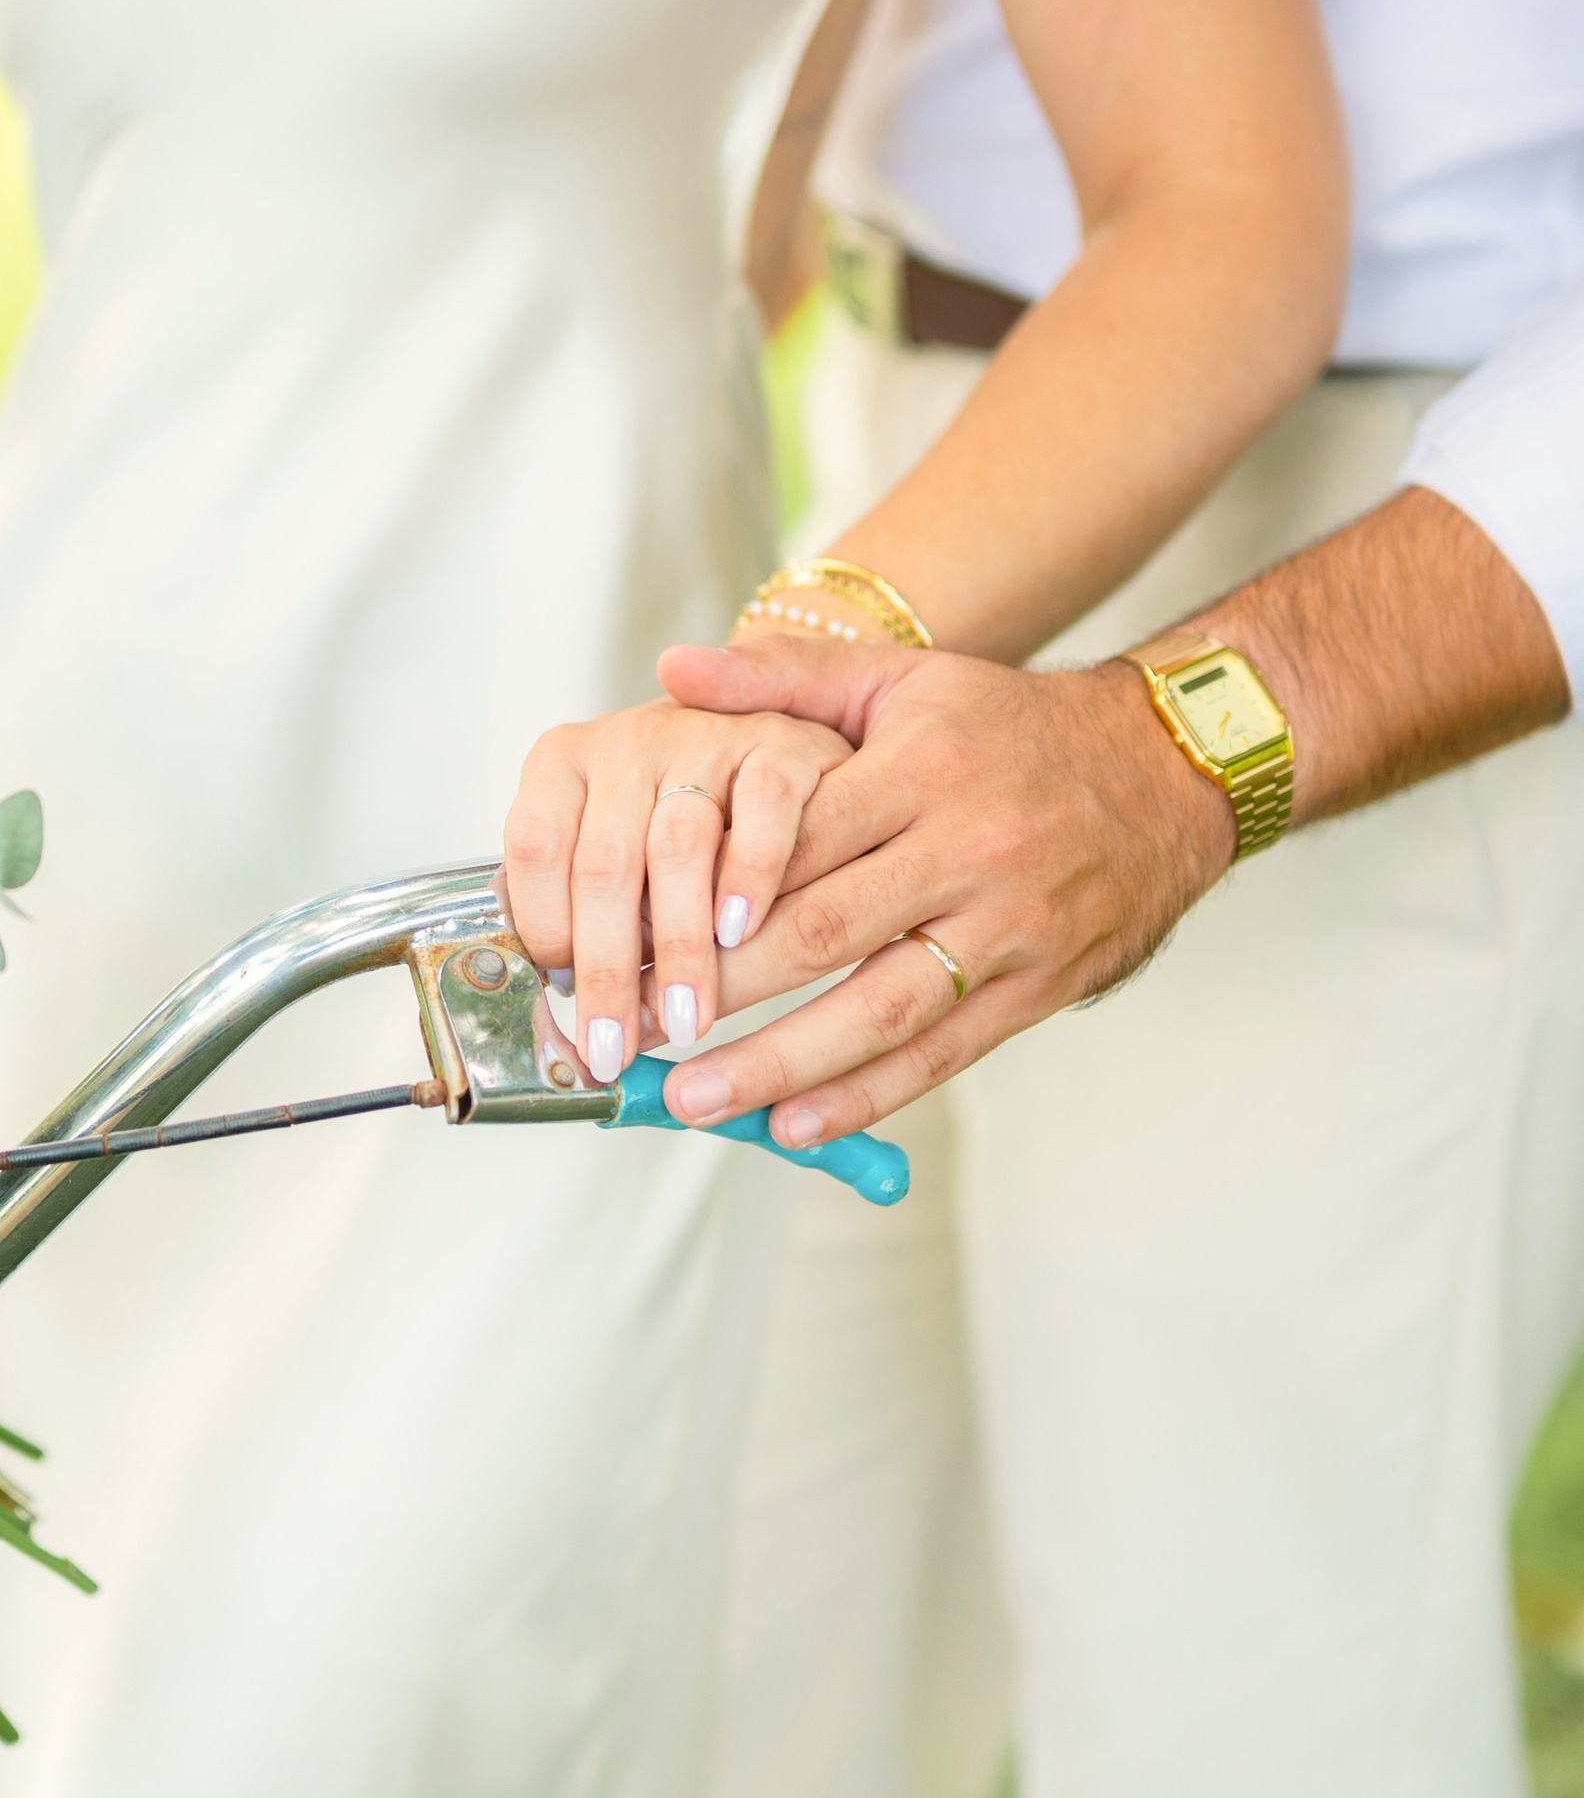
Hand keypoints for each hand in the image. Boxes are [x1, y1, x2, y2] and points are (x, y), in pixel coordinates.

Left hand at [503, 698, 854, 1084]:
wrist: (782, 727)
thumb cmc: (683, 812)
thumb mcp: (615, 839)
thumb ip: (578, 897)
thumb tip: (561, 998)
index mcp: (564, 762)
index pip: (534, 847)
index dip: (546, 930)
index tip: (561, 1003)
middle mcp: (627, 741)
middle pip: (604, 864)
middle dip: (609, 971)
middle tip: (616, 1047)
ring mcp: (704, 735)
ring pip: (676, 847)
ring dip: (679, 945)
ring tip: (686, 1018)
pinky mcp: (780, 744)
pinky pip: (762, 810)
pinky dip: (751, 875)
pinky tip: (742, 932)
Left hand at [648, 637, 1234, 1143]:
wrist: (1168, 767)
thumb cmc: (1008, 725)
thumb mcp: (902, 677)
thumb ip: (783, 677)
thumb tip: (669, 671)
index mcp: (920, 770)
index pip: (796, 840)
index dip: (707, 895)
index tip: (629, 937)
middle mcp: (968, 850)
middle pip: (822, 935)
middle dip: (718, 992)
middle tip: (630, 1028)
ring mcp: (1010, 927)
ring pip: (879, 1011)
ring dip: (777, 1065)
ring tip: (690, 1101)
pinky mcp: (1041, 986)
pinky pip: (942, 1053)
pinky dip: (865, 1095)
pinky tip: (792, 1125)